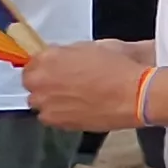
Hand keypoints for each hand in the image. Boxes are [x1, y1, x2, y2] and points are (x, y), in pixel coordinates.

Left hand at [24, 38, 151, 129]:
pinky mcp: (55, 121)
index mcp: (48, 58)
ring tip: (75, 98)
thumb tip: (64, 58)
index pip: (32, 62)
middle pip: (31, 82)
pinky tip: (79, 109)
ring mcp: (45, 103)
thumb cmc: (121, 68)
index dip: (46, 66)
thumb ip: (70, 53)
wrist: (135, 95)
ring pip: (39, 101)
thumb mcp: (94, 46)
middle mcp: (40, 80)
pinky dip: (60, 113)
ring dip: (51, 99)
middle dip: (46, 82)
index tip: (56, 69)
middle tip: (67, 83)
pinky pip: (49, 117)